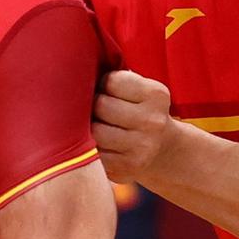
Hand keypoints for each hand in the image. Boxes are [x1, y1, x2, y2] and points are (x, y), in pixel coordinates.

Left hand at [92, 70, 175, 184]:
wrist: (162, 148)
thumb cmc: (139, 109)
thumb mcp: (139, 89)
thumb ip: (115, 78)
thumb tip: (76, 70)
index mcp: (156, 95)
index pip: (112, 81)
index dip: (103, 84)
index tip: (106, 89)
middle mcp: (153, 121)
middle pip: (102, 105)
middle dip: (94, 105)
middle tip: (97, 108)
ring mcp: (142, 147)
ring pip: (95, 132)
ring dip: (89, 128)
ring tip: (96, 125)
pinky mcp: (127, 168)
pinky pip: (95, 154)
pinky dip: (91, 148)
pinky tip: (99, 145)